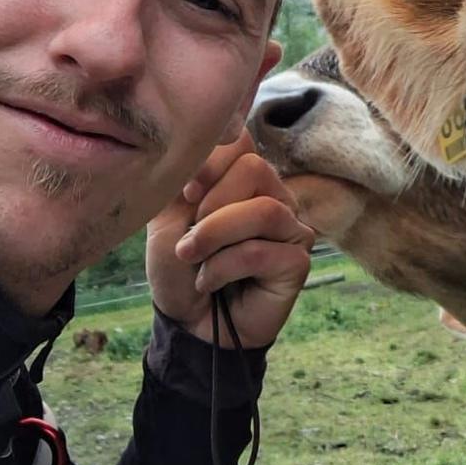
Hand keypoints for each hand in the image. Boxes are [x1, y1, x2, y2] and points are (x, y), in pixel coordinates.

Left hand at [146, 130, 315, 347]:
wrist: (187, 323)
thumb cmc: (180, 269)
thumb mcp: (168, 217)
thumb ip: (184, 178)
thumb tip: (201, 145)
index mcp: (243, 179)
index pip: (241, 140)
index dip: (211, 159)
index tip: (186, 191)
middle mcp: (274, 196)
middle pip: (254, 169)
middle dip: (211, 204)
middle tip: (189, 238)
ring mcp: (291, 229)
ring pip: (262, 211)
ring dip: (215, 236)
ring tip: (193, 259)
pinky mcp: (297, 262)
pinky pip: (261, 252)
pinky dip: (224, 267)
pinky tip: (210, 282)